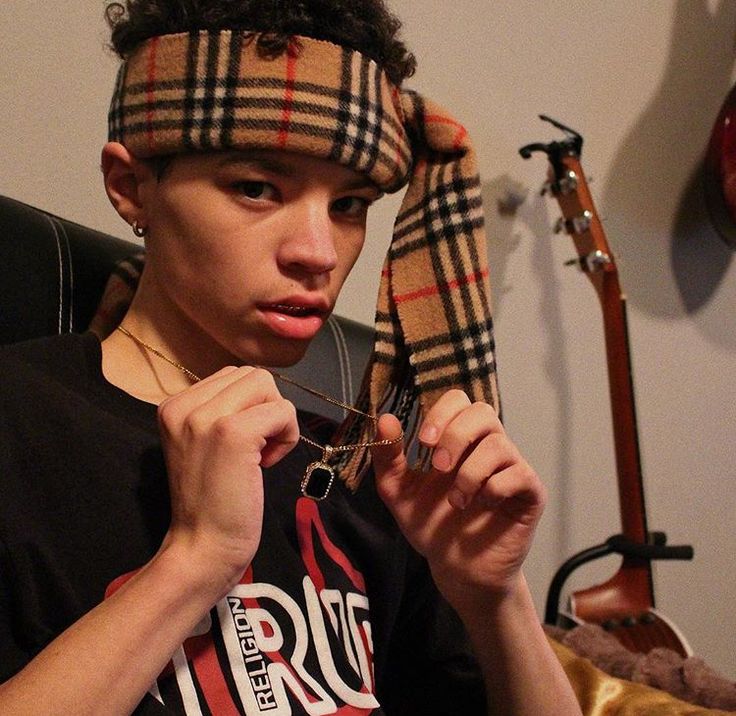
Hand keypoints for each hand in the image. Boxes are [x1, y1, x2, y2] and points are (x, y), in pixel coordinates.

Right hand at [156, 366, 299, 590]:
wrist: (202, 548)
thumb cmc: (210, 501)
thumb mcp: (203, 443)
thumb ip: (220, 411)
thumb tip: (260, 390)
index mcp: (173, 406)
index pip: (231, 375)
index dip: (250, 407)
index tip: (242, 445)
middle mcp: (183, 405)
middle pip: (252, 375)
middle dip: (266, 408)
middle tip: (257, 449)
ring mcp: (206, 418)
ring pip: (266, 385)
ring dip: (277, 418)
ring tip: (261, 454)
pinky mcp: (233, 433)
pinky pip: (282, 410)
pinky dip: (287, 435)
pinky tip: (267, 465)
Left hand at [370, 390, 545, 610]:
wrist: (457, 570)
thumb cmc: (432, 527)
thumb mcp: (398, 492)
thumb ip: (388, 457)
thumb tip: (384, 419)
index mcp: (458, 441)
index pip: (458, 400)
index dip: (442, 413)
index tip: (423, 442)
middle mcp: (488, 447)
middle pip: (482, 411)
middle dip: (455, 436)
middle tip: (438, 467)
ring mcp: (512, 467)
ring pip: (498, 445)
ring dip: (469, 473)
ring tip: (457, 502)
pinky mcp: (530, 491)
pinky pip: (518, 474)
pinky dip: (493, 490)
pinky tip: (483, 508)